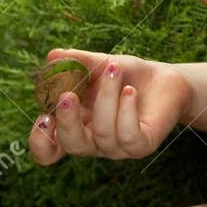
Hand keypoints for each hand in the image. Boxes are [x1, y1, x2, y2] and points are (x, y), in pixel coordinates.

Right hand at [28, 49, 192, 163]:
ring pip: (103, 134)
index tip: (43, 116)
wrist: (165, 79)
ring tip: (114, 70)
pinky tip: (130, 91)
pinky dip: (126, 111)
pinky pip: (129, 136)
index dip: (40, 141)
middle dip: (67, 121)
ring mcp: (118, 147)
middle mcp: (94, 143)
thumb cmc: (127, 75)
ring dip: (106, 99)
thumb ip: (76, 62)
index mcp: (75, 128)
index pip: (48, 152)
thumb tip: (52, 55)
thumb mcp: (100, 64)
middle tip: (67, 95)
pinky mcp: (142, 145)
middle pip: (72, 145)